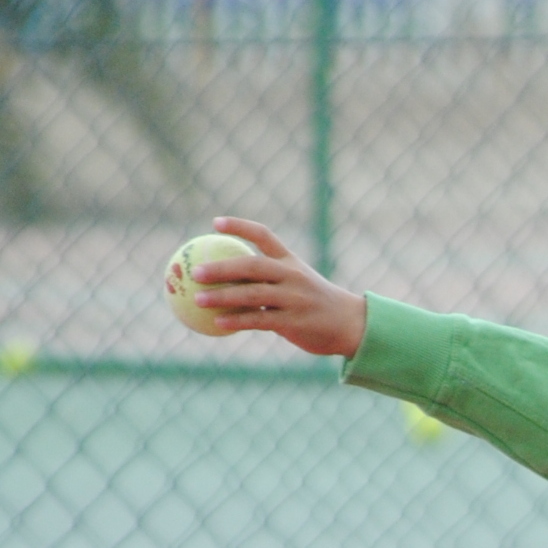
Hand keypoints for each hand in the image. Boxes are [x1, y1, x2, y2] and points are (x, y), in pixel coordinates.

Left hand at [194, 218, 367, 360]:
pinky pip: (260, 320)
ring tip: (198, 299)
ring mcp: (293, 299)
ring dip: (222, 297)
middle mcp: (292, 275)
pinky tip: (218, 323)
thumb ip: (268, 280)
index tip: (215, 223)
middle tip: (197, 271)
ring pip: (252, 295)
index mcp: (291, 261)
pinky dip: (238, 321)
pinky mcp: (294, 322)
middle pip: (252, 266)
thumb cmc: (316, 304)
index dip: (239, 226)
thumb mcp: (298, 282)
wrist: (350, 324)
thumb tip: (228, 281)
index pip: (264, 235)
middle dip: (222, 267)